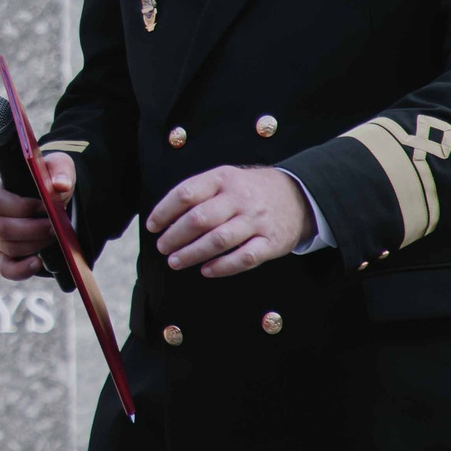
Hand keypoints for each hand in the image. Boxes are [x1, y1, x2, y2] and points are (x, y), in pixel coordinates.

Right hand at [0, 152, 74, 283]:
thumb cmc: (48, 180)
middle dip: (32, 229)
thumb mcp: (56, 167)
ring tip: (54, 235)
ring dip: (34, 244)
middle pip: (2, 228)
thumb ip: (60, 171)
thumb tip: (60, 186)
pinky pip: (7, 269)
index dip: (23, 207)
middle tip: (54, 226)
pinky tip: (38, 262)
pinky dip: (22, 270)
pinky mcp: (4, 255)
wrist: (51, 198)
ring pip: (8, 247)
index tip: (46, 206)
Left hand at [146, 166, 312, 276]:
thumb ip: (199, 193)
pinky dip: (222, 267)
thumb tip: (164, 217)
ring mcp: (256, 221)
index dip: (165, 211)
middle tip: (163, 247)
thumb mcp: (226, 179)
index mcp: (223, 179)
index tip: (153, 225)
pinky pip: (244, 258)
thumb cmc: (250, 190)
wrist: (298, 195)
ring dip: (192, 254)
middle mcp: (239, 198)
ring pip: (218, 240)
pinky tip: (206, 271)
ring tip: (175, 261)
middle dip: (175, 236)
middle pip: (200, 219)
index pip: (186, 193)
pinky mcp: (271, 242)